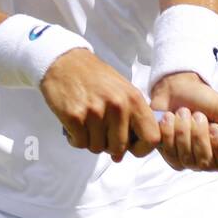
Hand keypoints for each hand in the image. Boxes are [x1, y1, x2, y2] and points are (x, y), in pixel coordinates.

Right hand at [41, 49, 160, 162]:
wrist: (65, 61)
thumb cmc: (95, 78)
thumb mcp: (121, 91)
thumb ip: (129, 120)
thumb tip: (121, 155)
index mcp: (134, 99)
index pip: (152, 138)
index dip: (142, 149)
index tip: (130, 147)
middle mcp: (118, 106)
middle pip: (120, 148)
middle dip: (109, 146)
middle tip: (100, 132)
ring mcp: (96, 111)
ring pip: (98, 147)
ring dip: (91, 141)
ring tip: (86, 124)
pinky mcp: (75, 116)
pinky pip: (80, 143)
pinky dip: (76, 139)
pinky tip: (75, 125)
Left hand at [149, 71, 217, 175]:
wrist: (178, 89)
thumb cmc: (206, 101)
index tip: (215, 128)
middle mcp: (211, 160)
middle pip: (206, 163)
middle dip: (199, 134)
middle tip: (198, 114)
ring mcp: (190, 161)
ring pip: (187, 159)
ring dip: (183, 130)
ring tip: (183, 112)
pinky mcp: (171, 156)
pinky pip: (169, 154)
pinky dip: (169, 131)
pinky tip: (170, 118)